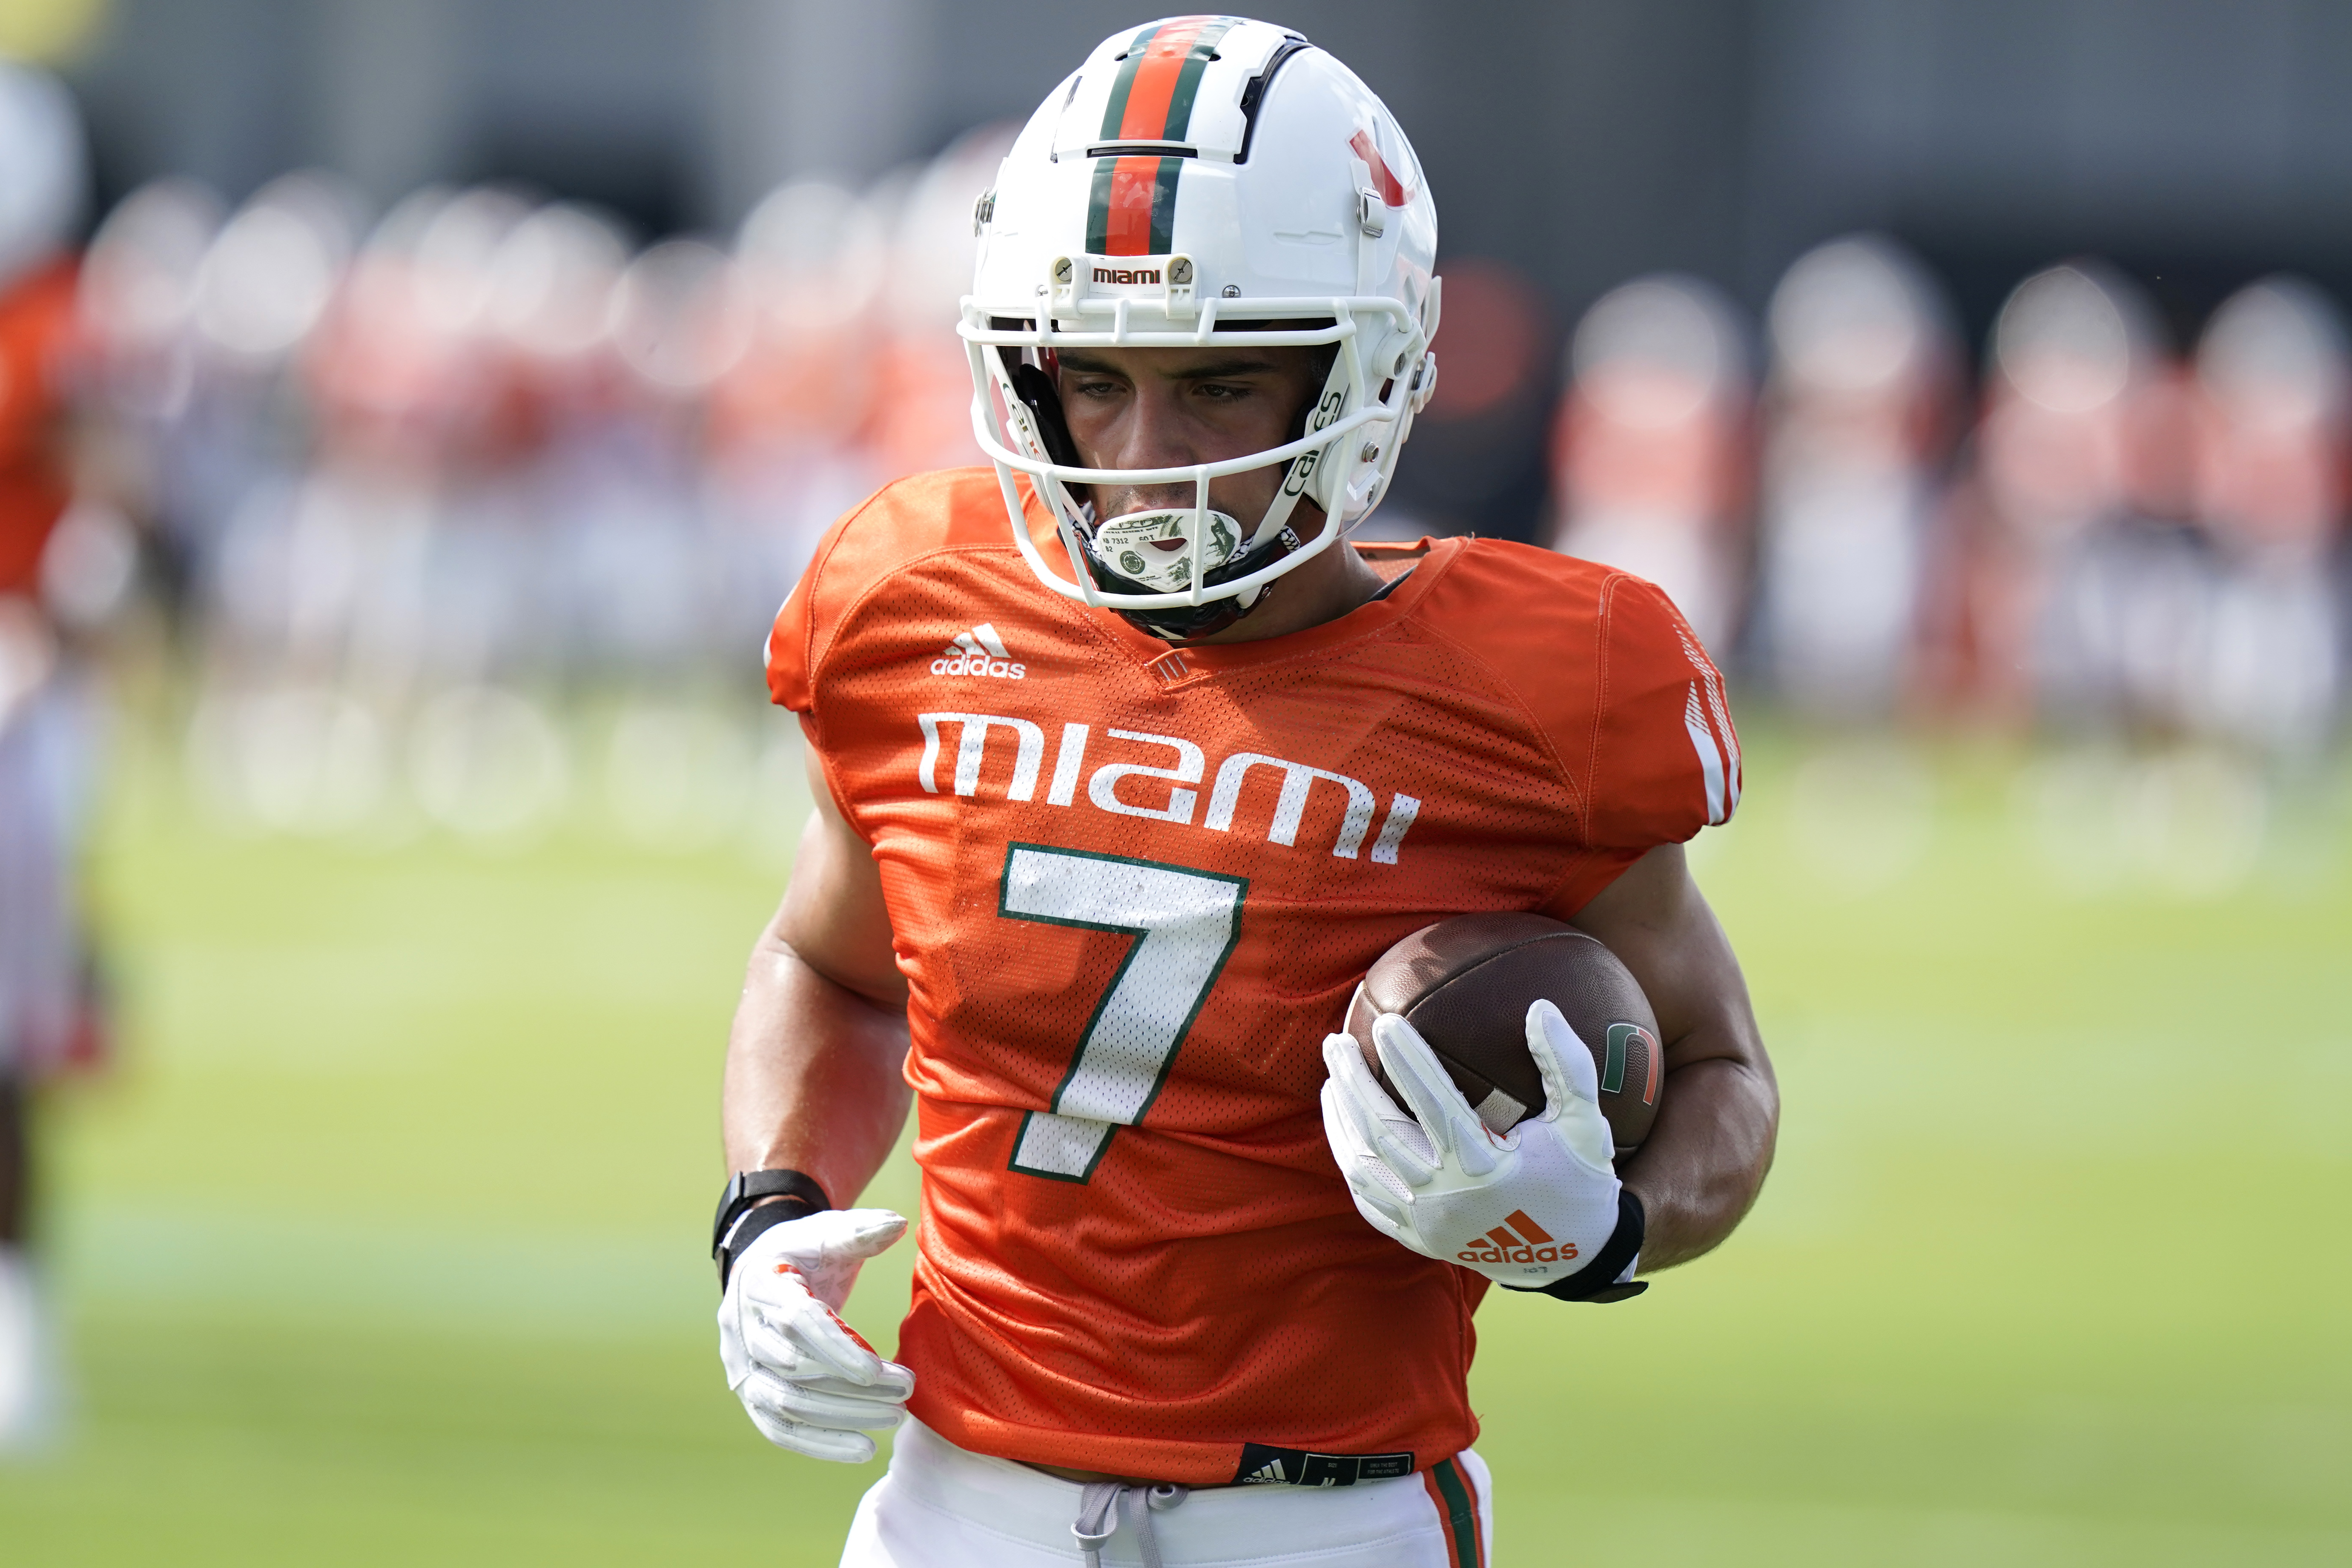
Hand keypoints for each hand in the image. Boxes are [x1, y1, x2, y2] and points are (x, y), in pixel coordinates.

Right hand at [717, 1207, 913, 1461]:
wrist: (761, 1271)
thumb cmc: (802, 1251)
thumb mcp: (826, 1233)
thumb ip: (859, 1231)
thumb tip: (897, 1225)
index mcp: (760, 1284)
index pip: (796, 1322)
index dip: (835, 1349)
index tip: (878, 1370)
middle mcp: (742, 1328)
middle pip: (795, 1369)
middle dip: (852, 1386)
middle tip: (906, 1390)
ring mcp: (741, 1365)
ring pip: (787, 1404)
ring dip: (842, 1417)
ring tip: (894, 1418)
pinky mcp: (749, 1392)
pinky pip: (778, 1429)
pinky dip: (819, 1444)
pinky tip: (863, 1450)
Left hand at [1321, 1001, 1632, 1290]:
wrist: (1572, 1258)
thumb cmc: (1578, 1180)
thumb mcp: (1584, 1124)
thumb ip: (1567, 1067)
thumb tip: (1541, 1008)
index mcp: (1484, 1168)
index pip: (1433, 1102)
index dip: (1407, 1061)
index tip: (1386, 1022)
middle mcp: (1446, 1197)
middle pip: (1382, 1131)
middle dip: (1353, 1082)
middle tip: (1336, 1042)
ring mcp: (1427, 1224)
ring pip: (1365, 1167)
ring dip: (1340, 1121)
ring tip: (1330, 1080)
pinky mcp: (1418, 1241)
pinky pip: (1369, 1203)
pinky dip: (1351, 1167)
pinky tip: (1343, 1133)